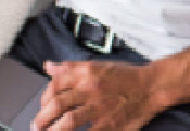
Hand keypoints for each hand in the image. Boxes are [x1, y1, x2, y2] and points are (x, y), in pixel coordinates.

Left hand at [33, 61, 165, 130]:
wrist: (152, 86)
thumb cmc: (126, 76)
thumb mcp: (97, 65)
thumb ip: (71, 67)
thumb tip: (49, 66)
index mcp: (86, 74)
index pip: (55, 85)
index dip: (44, 98)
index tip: (43, 106)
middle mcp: (90, 89)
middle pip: (57, 105)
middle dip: (42, 118)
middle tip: (37, 125)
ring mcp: (100, 108)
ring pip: (68, 122)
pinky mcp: (110, 124)